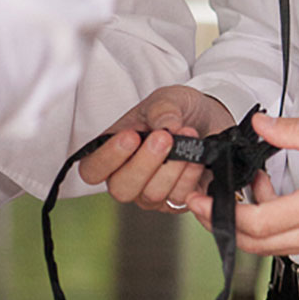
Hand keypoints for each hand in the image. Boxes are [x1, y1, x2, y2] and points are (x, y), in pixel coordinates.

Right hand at [78, 84, 234, 210]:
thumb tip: (168, 125)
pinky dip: (191, 180)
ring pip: (152, 194)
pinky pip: (180, 198)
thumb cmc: (176, 111)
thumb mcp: (167, 99)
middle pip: (121, 189)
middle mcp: (127, 178)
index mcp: (113, 152)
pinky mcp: (176, 201)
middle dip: (145, 163)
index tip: (130, 137)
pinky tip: (197, 164)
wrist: (207, 119)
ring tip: (189, 136)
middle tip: (164, 138)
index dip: (107, 159)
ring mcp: (150, 193)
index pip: (92, 170)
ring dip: (173, 166)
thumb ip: (162, 109)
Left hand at [187, 113, 298, 255]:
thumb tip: (261, 124)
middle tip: (205, 194)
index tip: (202, 193)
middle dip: (221, 221)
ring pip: (269, 246)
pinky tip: (273, 194)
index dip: (221, 211)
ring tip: (250, 182)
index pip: (256, 223)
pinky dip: (269, 223)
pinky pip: (288, 242)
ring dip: (248, 220)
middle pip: (253, 243)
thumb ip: (298, 132)